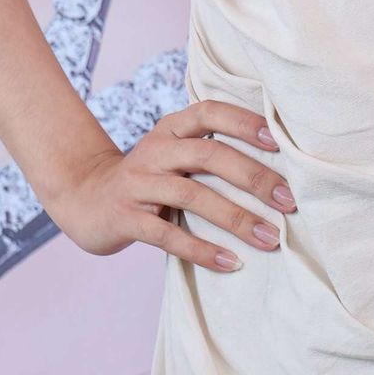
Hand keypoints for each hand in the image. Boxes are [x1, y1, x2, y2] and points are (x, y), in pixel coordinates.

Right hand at [45, 101, 294, 270]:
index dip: (245, 123)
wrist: (85, 199)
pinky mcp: (126, 218)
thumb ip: (210, 152)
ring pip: (193, 195)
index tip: (280, 143)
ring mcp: (138, 183)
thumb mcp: (173, 155)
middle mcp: (154, 150)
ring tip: (270, 237)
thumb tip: (278, 170)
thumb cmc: (148, 178)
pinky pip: (168, 235)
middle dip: (253, 177)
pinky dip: (202, 250)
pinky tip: (231, 262)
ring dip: (236, 218)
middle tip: (289, 201)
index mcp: (171, 129)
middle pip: (209, 155)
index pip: (210, 112)